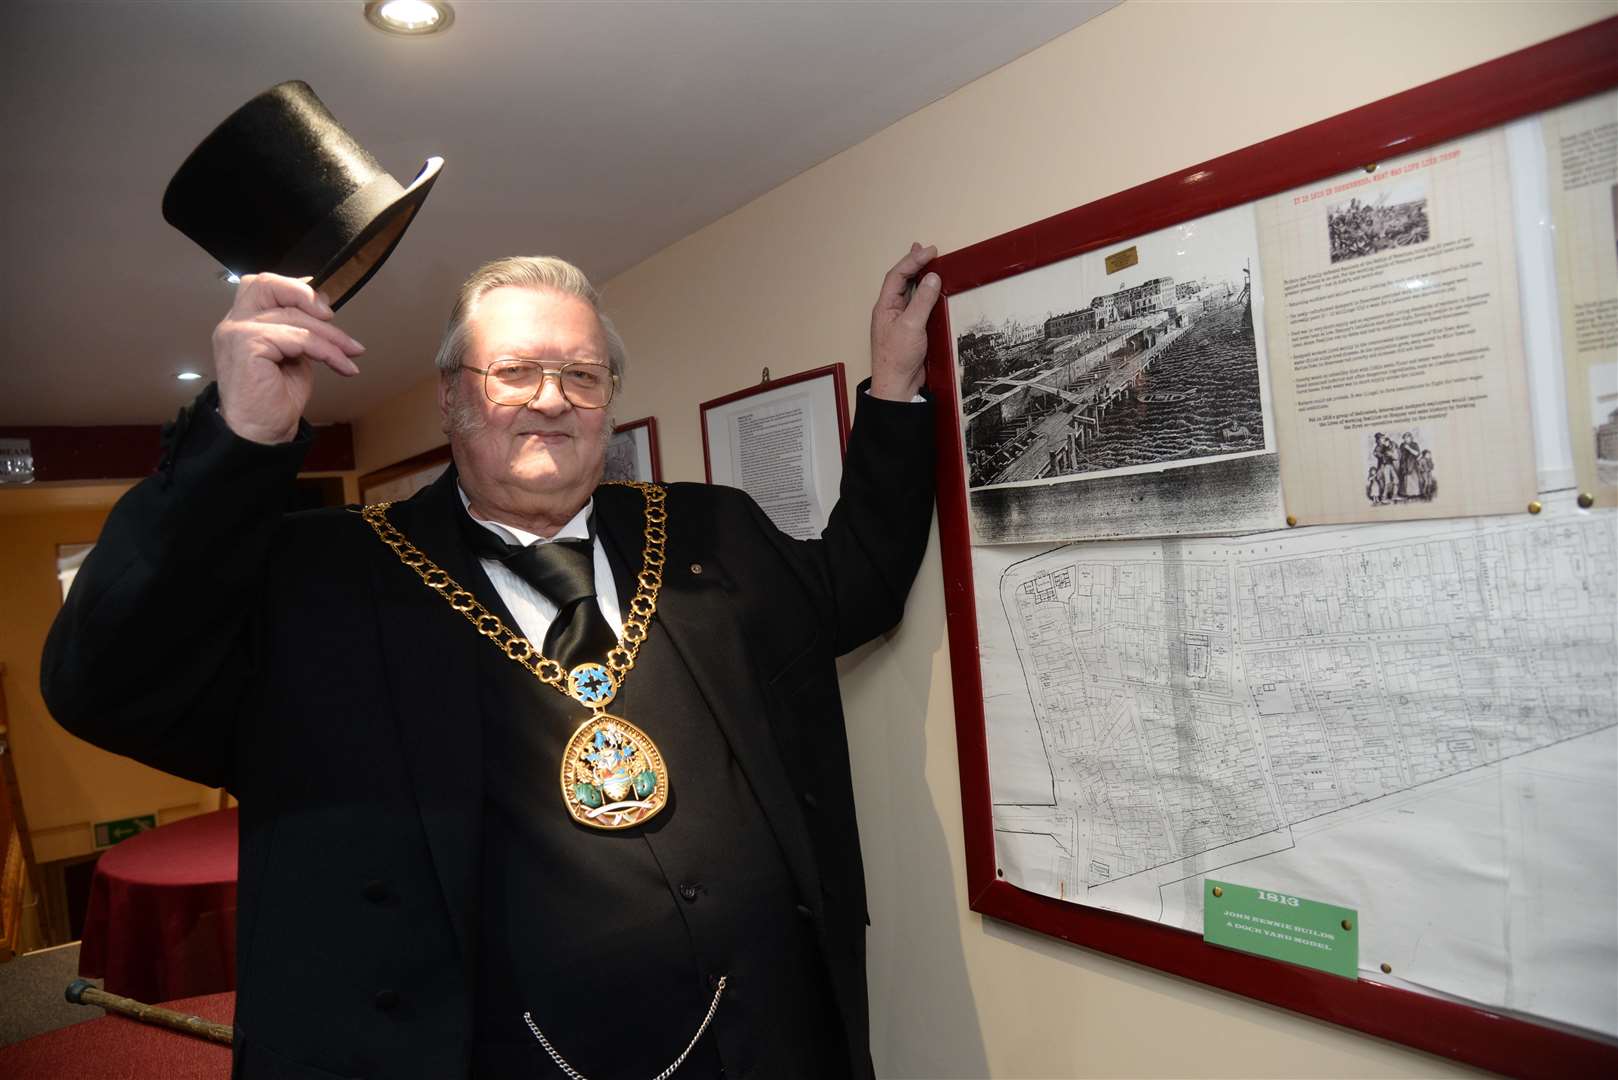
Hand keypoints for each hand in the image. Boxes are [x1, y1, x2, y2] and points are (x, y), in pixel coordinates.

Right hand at [212, 273, 365, 443]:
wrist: (262, 434)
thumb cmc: (275, 399)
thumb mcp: (294, 354)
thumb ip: (300, 328)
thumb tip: (322, 304)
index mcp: (241, 322)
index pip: (263, 286)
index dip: (295, 288)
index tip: (325, 308)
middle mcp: (233, 323)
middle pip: (267, 284)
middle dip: (306, 295)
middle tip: (333, 318)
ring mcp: (237, 332)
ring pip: (294, 317)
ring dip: (331, 336)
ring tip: (351, 353)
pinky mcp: (247, 345)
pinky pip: (299, 338)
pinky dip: (327, 351)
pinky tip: (342, 366)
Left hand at [868, 242, 939, 401]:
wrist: (898, 386)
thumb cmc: (897, 359)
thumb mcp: (912, 325)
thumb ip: (923, 300)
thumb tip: (933, 278)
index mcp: (885, 307)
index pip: (898, 275)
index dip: (913, 260)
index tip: (930, 252)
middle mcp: (890, 311)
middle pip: (901, 281)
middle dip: (913, 264)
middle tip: (926, 251)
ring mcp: (900, 321)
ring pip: (909, 293)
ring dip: (919, 278)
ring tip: (928, 264)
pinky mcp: (910, 331)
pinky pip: (917, 307)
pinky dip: (925, 296)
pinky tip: (933, 293)